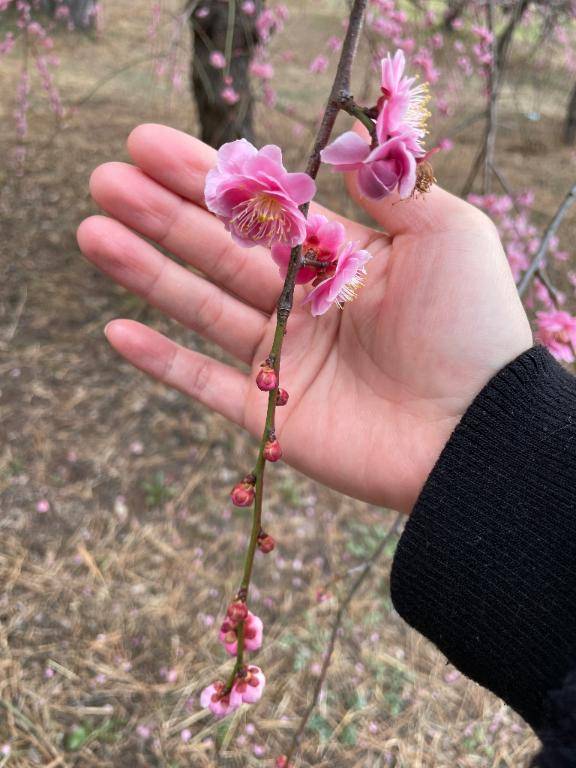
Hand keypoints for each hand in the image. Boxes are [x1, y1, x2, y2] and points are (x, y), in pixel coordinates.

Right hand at [77, 124, 531, 512]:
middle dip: (163, 215)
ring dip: (148, 273)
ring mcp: (284, 361)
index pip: (260, 210)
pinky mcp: (271, 415)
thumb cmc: (470, 328)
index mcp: (338, 259)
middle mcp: (304, 305)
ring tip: (94, 233)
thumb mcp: (447, 234)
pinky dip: (162, 362)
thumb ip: (391, 188)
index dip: (207, 177)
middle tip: (106, 180)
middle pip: (220, 253)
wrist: (476, 431)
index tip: (150, 144)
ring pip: (202, 309)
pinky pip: (205, 385)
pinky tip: (116, 331)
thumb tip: (345, 146)